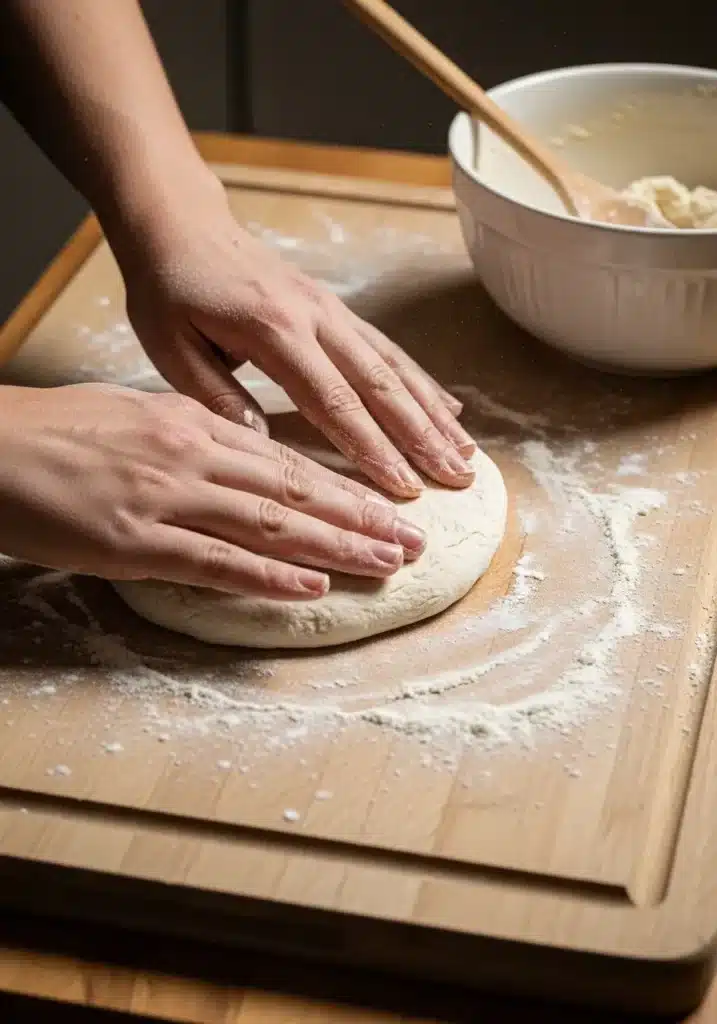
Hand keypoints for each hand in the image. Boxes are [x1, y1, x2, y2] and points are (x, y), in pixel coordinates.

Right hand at [0, 384, 428, 595]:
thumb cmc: (56, 432)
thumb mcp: (136, 418)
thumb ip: (194, 440)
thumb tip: (242, 458)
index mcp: (194, 423)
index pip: (288, 460)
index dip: (345, 485)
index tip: (389, 504)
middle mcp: (193, 456)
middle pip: (297, 491)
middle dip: (363, 518)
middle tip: (415, 541)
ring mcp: (168, 499)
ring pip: (273, 524)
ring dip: (338, 547)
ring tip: (388, 563)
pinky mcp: (137, 542)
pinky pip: (217, 562)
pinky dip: (270, 575)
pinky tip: (312, 585)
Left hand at [115, 176, 475, 498]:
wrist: (182, 223)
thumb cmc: (171, 288)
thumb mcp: (172, 347)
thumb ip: (218, 397)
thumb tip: (264, 445)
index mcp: (274, 331)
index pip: (333, 401)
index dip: (371, 448)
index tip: (403, 487)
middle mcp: (316, 318)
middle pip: (380, 385)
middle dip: (421, 436)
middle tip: (455, 478)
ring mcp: (332, 311)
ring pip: (395, 367)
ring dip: (433, 412)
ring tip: (466, 452)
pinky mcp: (336, 309)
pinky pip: (388, 349)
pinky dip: (421, 381)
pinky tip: (448, 408)